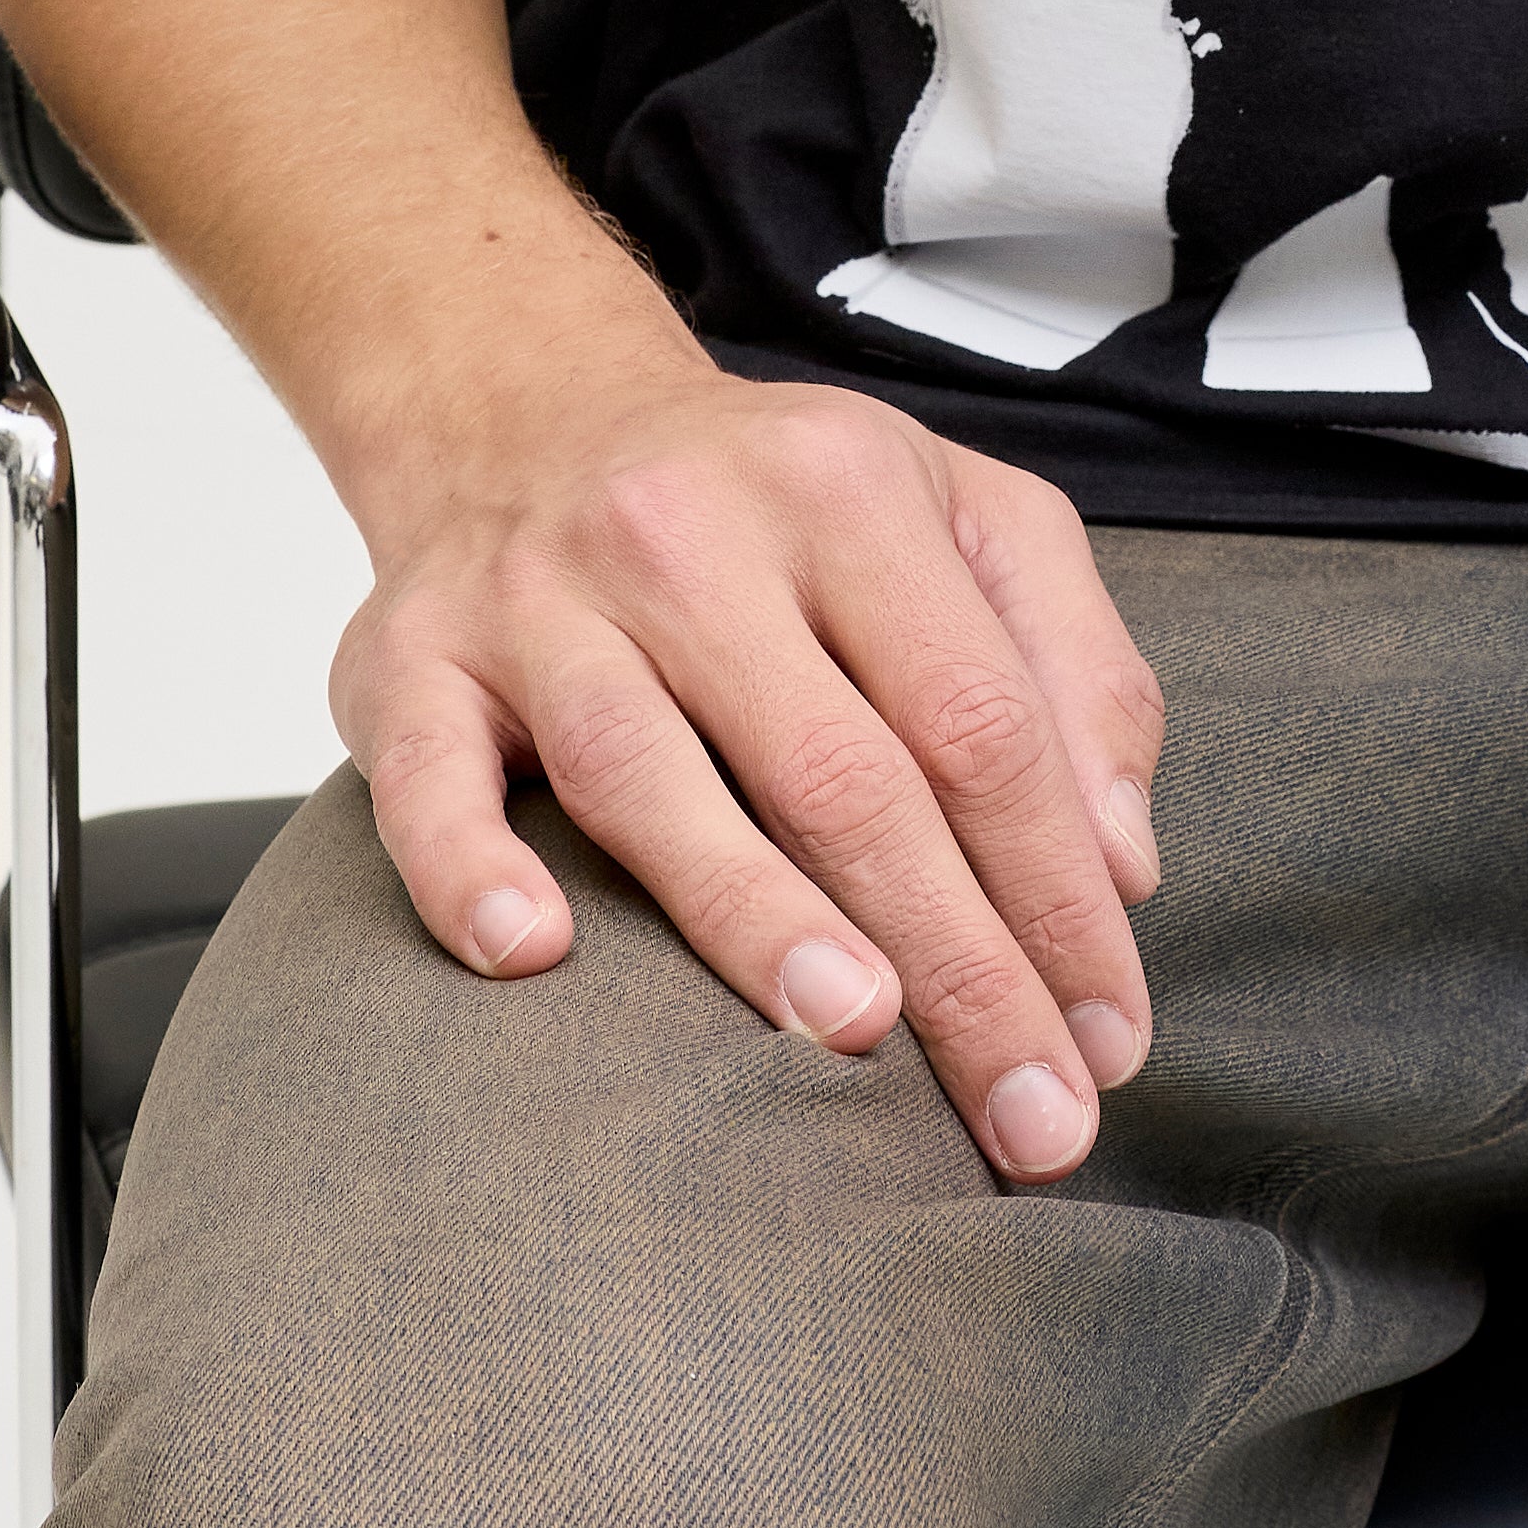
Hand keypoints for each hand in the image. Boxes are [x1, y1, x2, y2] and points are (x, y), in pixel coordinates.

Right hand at [330, 354, 1167, 1182]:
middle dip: (957, 961)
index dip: (1059, 892)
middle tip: (1032, 1122)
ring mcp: (538, 597)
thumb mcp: (960, 514)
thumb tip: (1121, 862)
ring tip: (854, 1033)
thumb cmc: (776, 504)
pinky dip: (470, 867)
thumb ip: (1069, 666)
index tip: (1109, 1040)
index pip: (980, 720)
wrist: (526, 405)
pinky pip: (424, 775)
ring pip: (648, 772)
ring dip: (755, 914)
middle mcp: (689, 534)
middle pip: (844, 770)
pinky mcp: (407, 658)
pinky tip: (533, 954)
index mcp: (847, 492)